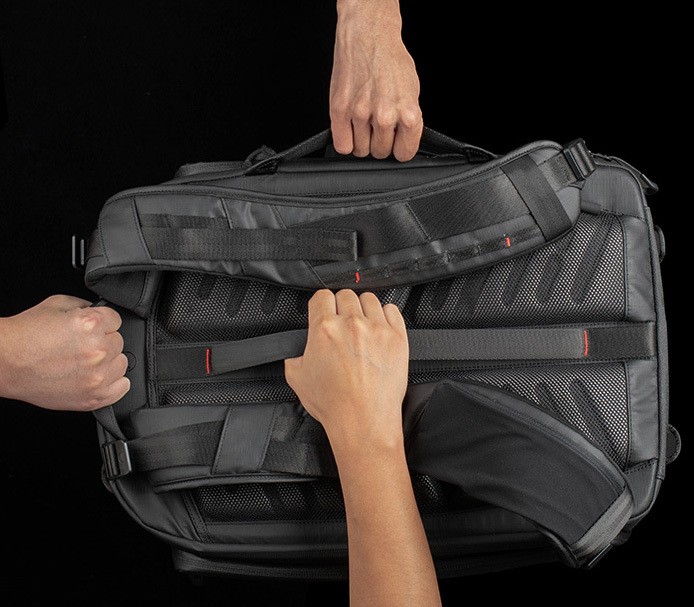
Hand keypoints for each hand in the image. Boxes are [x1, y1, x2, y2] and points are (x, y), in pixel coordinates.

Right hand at [0, 295, 129, 410]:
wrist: (5, 363)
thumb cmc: (25, 335)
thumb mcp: (56, 304)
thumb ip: (85, 305)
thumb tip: (99, 310)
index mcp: (91, 324)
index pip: (116, 320)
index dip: (103, 322)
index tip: (93, 328)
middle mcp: (97, 350)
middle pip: (119, 342)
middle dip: (103, 341)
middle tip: (81, 345)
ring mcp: (97, 376)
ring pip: (121, 364)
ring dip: (108, 361)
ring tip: (84, 361)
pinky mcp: (93, 397)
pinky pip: (122, 388)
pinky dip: (114, 383)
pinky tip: (98, 377)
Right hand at [284, 289, 408, 449]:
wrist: (363, 422)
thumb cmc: (335, 405)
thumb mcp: (297, 378)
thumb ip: (295, 353)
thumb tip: (299, 346)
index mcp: (324, 329)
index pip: (321, 296)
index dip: (321, 305)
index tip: (324, 312)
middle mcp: (351, 325)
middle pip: (345, 295)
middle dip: (341, 307)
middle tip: (342, 324)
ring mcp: (377, 330)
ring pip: (369, 299)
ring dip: (363, 309)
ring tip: (361, 326)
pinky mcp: (397, 338)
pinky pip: (392, 310)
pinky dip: (385, 315)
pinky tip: (378, 329)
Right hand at [330, 0, 422, 160]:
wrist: (368, 35)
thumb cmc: (390, 60)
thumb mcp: (412, 92)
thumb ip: (408, 121)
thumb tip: (402, 142)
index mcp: (408, 112)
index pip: (404, 154)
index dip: (399, 148)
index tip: (396, 142)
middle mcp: (384, 115)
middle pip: (380, 153)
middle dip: (380, 143)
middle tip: (378, 126)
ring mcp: (360, 113)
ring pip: (361, 151)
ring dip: (362, 141)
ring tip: (364, 123)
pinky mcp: (339, 110)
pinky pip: (342, 146)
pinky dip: (346, 141)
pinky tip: (351, 128)